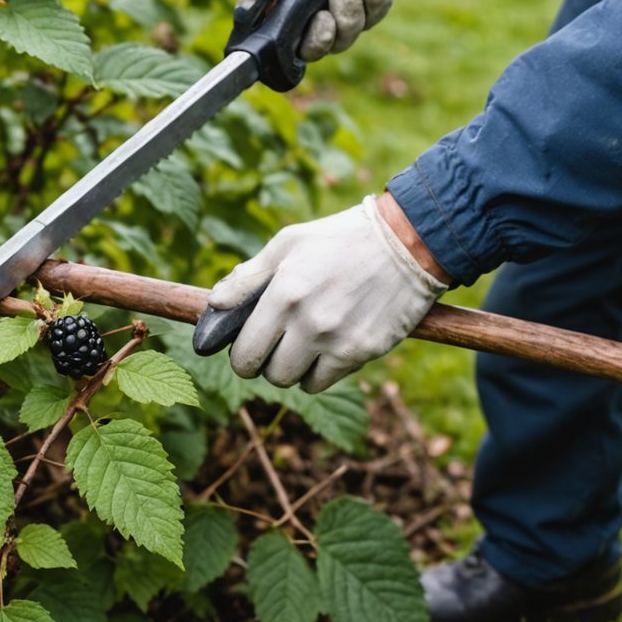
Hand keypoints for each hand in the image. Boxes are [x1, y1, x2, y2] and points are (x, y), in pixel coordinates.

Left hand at [206, 196, 446, 392]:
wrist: (406, 242)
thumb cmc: (339, 238)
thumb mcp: (288, 243)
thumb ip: (248, 276)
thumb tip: (215, 304)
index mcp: (284, 293)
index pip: (246, 352)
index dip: (241, 356)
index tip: (247, 349)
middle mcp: (309, 322)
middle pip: (270, 374)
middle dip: (267, 364)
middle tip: (276, 345)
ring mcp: (339, 340)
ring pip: (298, 383)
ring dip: (295, 369)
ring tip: (304, 342)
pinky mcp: (365, 352)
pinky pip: (327, 380)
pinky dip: (322, 370)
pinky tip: (329, 345)